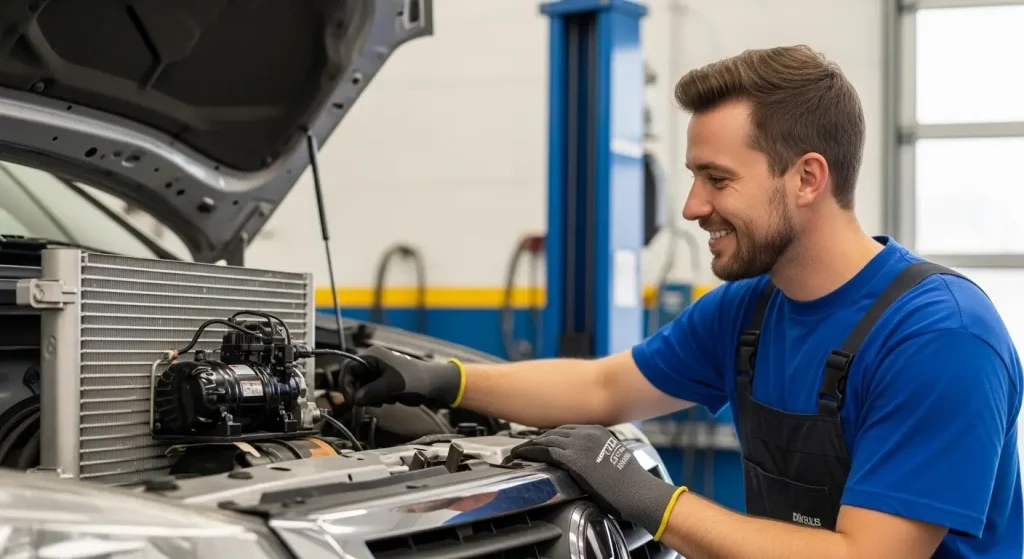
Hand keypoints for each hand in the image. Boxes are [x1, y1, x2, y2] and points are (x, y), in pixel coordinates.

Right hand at [342, 346, 463, 407]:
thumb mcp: (391, 386)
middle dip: (360, 392)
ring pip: (362, 387)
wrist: (433, 385)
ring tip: (385, 400)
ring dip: (370, 397)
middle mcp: (373, 361)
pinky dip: (376, 398)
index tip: (351, 400)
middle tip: (369, 404)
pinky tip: (389, 400)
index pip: (348, 367)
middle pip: (353, 378)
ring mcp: (377, 371)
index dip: (346, 384)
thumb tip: (355, 400)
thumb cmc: (415, 380)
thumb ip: (371, 392)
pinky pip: (371, 391)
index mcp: (373, 355)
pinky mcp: (382, 381)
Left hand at [506, 424, 680, 536]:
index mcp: (598, 432)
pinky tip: (519, 455)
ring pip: (546, 439)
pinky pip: (544, 451)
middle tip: (525, 447)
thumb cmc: (630, 484)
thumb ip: (598, 454)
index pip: (567, 430)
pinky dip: (528, 452)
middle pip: (554, 432)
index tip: (541, 442)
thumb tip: (588, 462)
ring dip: (530, 445)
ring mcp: (579, 444)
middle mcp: (588, 433)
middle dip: (538, 439)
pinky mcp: (573, 458)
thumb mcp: (614, 459)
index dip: (551, 436)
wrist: (638, 492)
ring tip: (518, 451)